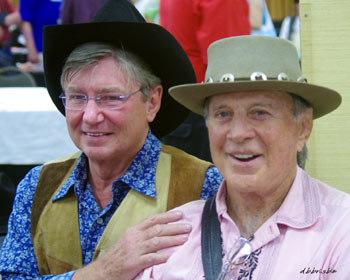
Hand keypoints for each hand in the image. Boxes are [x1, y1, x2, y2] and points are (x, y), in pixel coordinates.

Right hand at [73, 211, 190, 279]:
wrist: (103, 271)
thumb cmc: (118, 256)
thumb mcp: (128, 240)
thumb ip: (142, 234)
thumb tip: (159, 229)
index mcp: (134, 230)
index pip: (153, 219)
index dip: (167, 216)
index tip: (180, 214)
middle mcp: (134, 237)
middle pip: (158, 229)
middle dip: (175, 227)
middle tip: (188, 226)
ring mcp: (134, 250)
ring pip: (157, 241)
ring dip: (173, 239)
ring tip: (185, 238)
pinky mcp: (134, 263)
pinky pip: (151, 258)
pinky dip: (162, 256)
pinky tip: (172, 255)